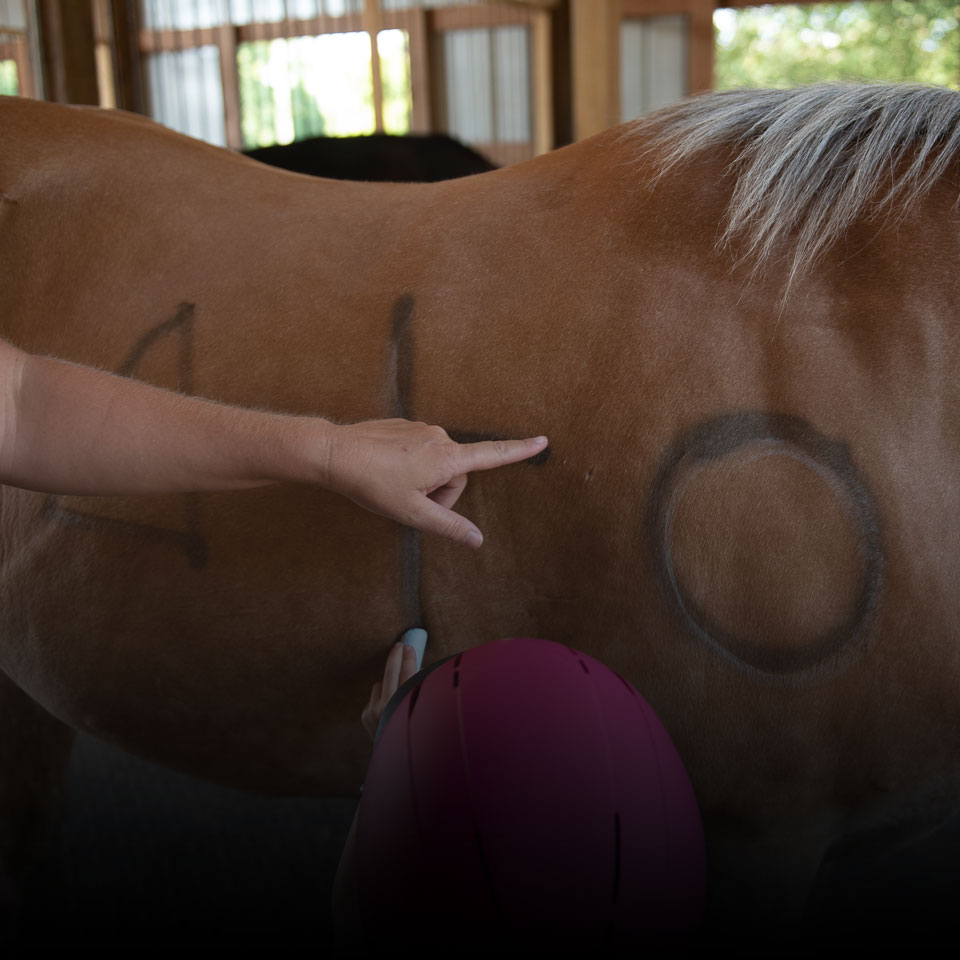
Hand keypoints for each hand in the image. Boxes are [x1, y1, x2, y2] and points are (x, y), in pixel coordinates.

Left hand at [322, 419, 546, 547]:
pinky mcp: (405, 425)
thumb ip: (448, 526)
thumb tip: (478, 541)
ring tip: (393, 485)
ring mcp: (421, 428)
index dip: (520, 450)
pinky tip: (386, 471)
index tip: (543, 440)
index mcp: (448, 459)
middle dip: (440, 491)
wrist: (335, 453)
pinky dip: (409, 465)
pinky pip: (419, 450)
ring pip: (436, 462)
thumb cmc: (373, 484)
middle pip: (456, 473)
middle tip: (410, 500)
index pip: (493, 455)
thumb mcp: (412, 513)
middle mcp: (440, 437)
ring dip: (423, 479)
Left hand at [362, 641, 419, 740]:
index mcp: (404, 707)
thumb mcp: (421, 711)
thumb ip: (418, 690)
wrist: (395, 759)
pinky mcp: (365, 715)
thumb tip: (415, 666)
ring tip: (396, 699)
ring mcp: (374, 713)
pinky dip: (380, 698)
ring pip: (380, 685)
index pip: (408, 676)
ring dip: (388, 686)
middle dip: (395, 657)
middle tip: (399, 645)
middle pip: (390, 674)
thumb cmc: (414, 732)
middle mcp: (387, 709)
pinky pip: (374, 696)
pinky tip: (386, 712)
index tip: (409, 647)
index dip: (409, 659)